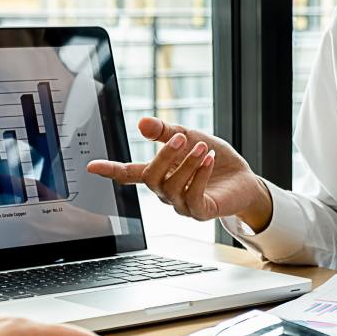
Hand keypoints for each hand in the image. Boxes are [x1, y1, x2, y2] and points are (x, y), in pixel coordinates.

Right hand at [87, 116, 273, 231]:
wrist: (244, 180)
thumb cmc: (216, 161)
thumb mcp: (191, 137)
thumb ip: (166, 132)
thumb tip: (142, 123)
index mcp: (160, 175)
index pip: (130, 174)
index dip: (111, 170)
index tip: (92, 166)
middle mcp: (166, 192)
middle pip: (151, 179)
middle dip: (164, 157)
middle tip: (180, 138)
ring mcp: (182, 205)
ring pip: (172, 188)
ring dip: (187, 164)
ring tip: (203, 148)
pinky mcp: (200, 212)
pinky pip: (192, 197)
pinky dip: (199, 177)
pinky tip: (209, 161)